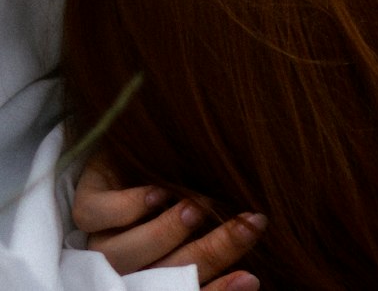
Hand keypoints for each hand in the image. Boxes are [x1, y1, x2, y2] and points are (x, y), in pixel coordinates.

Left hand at [73, 155, 264, 289]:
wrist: (145, 139)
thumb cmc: (183, 182)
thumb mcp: (206, 209)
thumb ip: (220, 236)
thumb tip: (252, 276)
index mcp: (153, 274)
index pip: (184, 289)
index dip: (217, 290)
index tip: (251, 278)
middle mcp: (126, 264)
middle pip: (160, 275)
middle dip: (208, 253)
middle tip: (246, 226)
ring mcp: (102, 236)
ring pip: (119, 253)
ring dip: (161, 233)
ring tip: (195, 208)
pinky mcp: (88, 201)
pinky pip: (93, 215)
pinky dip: (124, 208)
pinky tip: (155, 193)